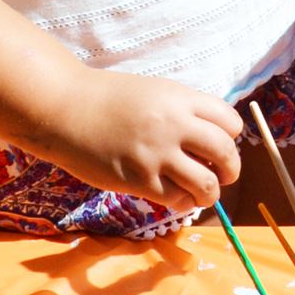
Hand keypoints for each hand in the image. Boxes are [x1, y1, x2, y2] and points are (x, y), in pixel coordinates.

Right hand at [49, 69, 242, 212]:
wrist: (63, 109)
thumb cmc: (108, 99)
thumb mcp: (154, 92)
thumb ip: (184, 111)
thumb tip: (210, 140)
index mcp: (181, 99)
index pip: (230, 122)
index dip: (229, 137)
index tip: (218, 145)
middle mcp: (174, 125)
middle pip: (226, 153)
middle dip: (231, 169)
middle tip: (223, 174)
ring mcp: (156, 154)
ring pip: (207, 183)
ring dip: (211, 193)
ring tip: (202, 193)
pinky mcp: (138, 179)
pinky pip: (176, 199)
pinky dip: (183, 203)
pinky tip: (176, 198)